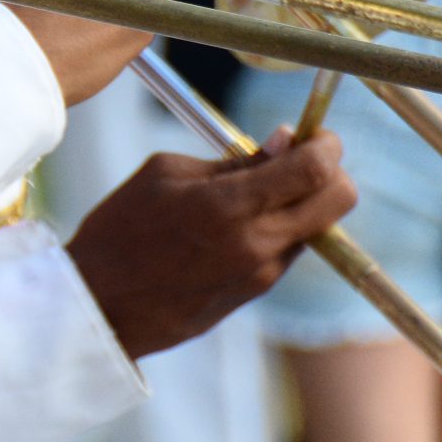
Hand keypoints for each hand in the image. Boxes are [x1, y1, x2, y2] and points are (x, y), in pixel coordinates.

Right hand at [67, 128, 357, 358]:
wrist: (101, 305)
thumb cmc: (121, 229)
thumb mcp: (164, 174)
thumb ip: (232, 161)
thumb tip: (283, 142)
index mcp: (228, 205)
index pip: (314, 169)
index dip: (327, 144)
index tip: (318, 135)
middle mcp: (257, 242)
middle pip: (339, 200)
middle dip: (333, 172)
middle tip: (303, 159)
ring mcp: (262, 273)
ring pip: (317, 226)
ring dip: (303, 202)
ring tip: (254, 193)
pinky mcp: (256, 293)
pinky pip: (289, 251)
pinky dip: (280, 229)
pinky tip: (239, 224)